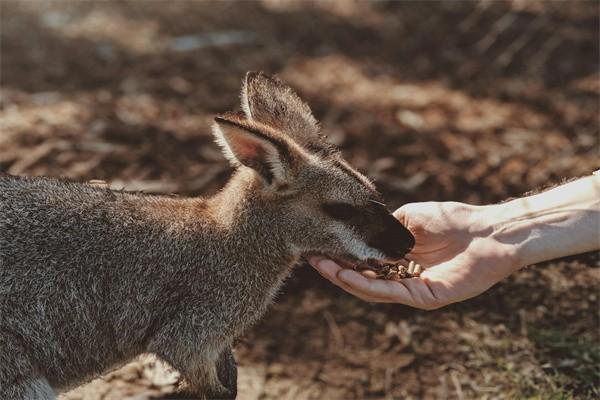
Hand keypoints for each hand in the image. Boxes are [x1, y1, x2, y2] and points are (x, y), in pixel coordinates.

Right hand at [309, 201, 519, 309]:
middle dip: (335, 269)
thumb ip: (384, 227)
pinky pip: (389, 292)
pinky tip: (346, 274)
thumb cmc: (454, 220)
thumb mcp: (409, 217)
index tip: (318, 246)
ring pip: (371, 288)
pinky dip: (366, 284)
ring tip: (321, 265)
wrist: (489, 230)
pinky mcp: (424, 297)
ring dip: (344, 278)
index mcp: (400, 258)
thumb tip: (359, 228)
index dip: (341, 255)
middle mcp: (403, 276)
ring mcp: (413, 288)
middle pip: (363, 278)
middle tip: (311, 258)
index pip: (364, 262)